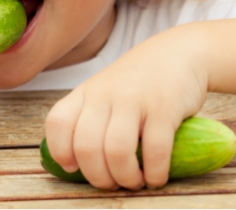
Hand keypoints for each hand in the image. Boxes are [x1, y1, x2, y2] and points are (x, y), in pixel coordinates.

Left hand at [45, 24, 209, 188]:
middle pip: (86, 146)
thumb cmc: (137, 82)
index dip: (61, 152)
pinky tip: (156, 176)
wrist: (177, 53)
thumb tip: (77, 165)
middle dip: (98, 177)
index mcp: (85, 92)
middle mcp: (104, 94)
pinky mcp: (164, 107)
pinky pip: (154, 150)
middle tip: (113, 182)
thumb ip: (89, 118)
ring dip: (125, 178)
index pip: (58, 123)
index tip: (75, 167)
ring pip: (116, 151)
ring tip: (135, 180)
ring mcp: (133, 99)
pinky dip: (154, 174)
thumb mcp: (104, 91)